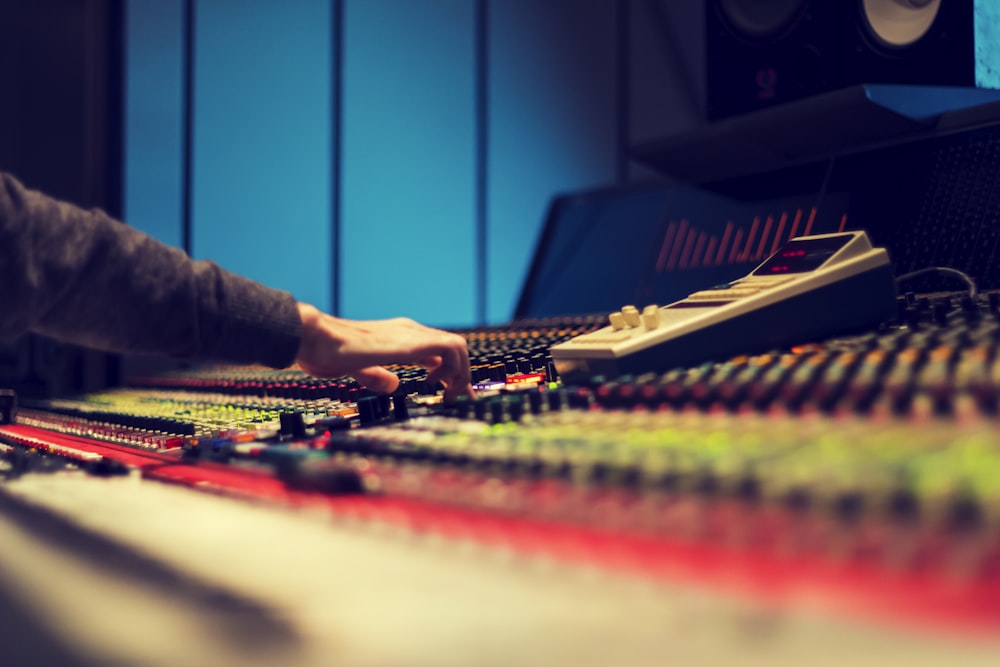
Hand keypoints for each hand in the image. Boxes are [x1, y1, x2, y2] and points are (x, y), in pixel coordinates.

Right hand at [294, 303, 473, 401]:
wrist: (316, 337)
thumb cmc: (327, 351)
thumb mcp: (359, 369)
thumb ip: (376, 376)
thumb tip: (393, 385)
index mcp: (397, 338)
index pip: (436, 352)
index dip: (448, 372)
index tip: (451, 393)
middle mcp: (409, 331)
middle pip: (451, 349)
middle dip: (461, 375)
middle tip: (457, 399)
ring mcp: (412, 333)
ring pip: (458, 347)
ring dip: (461, 373)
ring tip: (448, 395)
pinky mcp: (413, 341)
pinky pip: (453, 348)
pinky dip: (456, 368)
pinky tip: (438, 385)